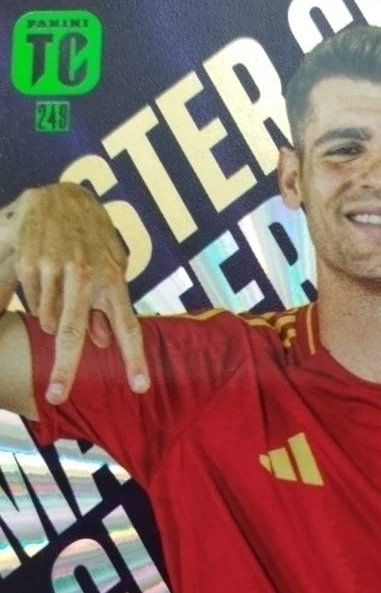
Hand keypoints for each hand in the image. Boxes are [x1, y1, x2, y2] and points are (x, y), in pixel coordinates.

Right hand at [0, 183, 149, 403]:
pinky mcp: (29, 262)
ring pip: (47, 319)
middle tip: (56, 395)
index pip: (128, 327)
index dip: (135, 359)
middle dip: (64, 369)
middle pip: (72, 333)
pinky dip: (38, 300)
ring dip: (52, 319)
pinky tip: (47, 277)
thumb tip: (101, 342)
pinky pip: (31, 301)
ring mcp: (55, 268)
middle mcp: (85, 274)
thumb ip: (108, 307)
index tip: (140, 387)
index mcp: (114, 279)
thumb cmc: (94, 239)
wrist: (62, 196)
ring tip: (62, 289)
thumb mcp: (113, 268)